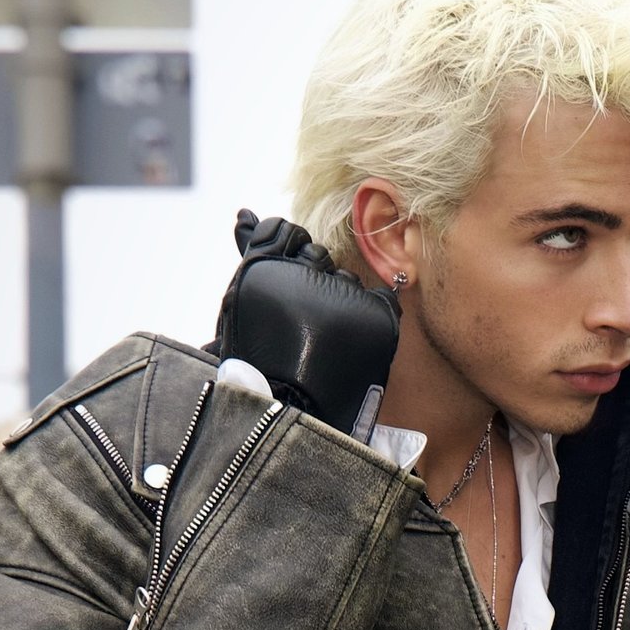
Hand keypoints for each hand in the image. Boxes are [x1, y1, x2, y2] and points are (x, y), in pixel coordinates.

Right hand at [210, 213, 400, 434]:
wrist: (290, 415)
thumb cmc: (262, 359)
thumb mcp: (245, 301)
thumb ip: (254, 252)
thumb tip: (247, 214)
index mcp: (267, 269)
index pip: (289, 233)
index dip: (288, 260)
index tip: (286, 298)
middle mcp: (306, 276)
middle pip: (320, 257)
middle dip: (314, 281)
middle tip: (303, 327)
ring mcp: (344, 297)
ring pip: (348, 281)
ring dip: (341, 303)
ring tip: (324, 344)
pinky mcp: (377, 319)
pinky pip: (384, 298)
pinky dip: (374, 315)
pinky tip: (353, 342)